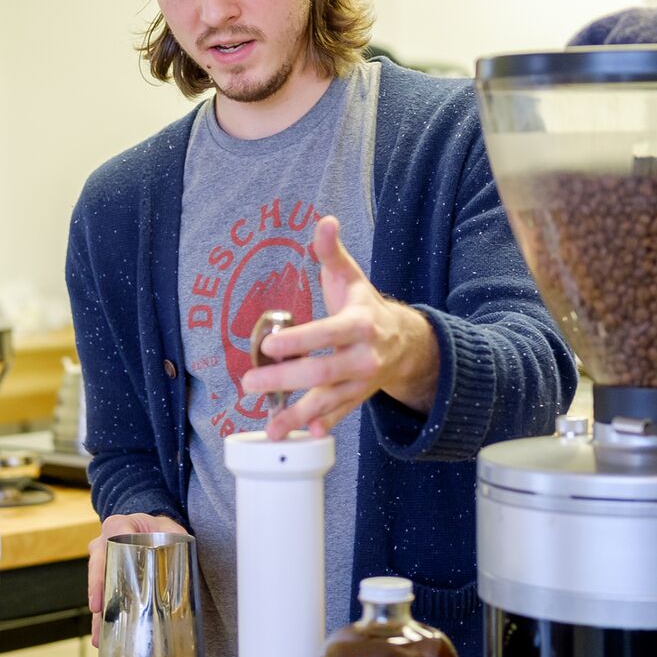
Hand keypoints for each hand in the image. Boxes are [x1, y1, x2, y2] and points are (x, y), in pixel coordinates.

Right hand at [88, 512, 187, 646]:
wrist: (152, 530)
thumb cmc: (158, 528)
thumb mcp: (169, 527)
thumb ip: (176, 535)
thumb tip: (184, 550)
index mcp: (119, 525)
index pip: (110, 537)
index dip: (106, 558)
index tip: (107, 575)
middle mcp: (105, 542)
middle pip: (98, 565)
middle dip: (97, 590)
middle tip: (98, 609)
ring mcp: (105, 562)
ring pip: (97, 585)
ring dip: (98, 610)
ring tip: (100, 634)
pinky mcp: (109, 579)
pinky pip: (103, 596)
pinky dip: (103, 616)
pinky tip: (104, 635)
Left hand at [241, 216, 439, 439]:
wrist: (407, 343)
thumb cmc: (365, 306)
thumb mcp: (350, 277)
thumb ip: (331, 252)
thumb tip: (324, 221)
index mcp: (359, 323)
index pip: (326, 333)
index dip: (298, 341)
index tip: (268, 346)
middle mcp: (363, 356)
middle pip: (322, 372)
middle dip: (284, 380)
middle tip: (249, 383)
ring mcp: (361, 381)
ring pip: (329, 400)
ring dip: (298, 414)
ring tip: (271, 427)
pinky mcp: (358, 398)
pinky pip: (340, 415)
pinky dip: (323, 425)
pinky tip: (303, 435)